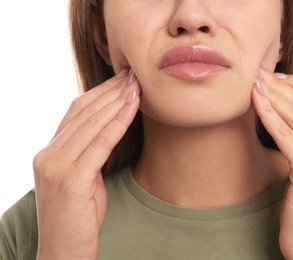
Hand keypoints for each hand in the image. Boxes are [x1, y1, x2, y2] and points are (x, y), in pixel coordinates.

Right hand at [33, 69, 140, 258]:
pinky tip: (134, 105)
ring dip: (118, 99)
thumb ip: (87, 154)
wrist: (64, 253)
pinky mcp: (70, 179)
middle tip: (132, 72)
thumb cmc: (78, 218)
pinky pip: (101, 142)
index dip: (100, 92)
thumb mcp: (82, 180)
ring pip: (92, 122)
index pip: (76, 113)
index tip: (121, 79)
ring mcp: (56, 166)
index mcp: (49, 153)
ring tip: (137, 83)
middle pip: (83, 111)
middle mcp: (48, 154)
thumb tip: (108, 130)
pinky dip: (119, 120)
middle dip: (110, 90)